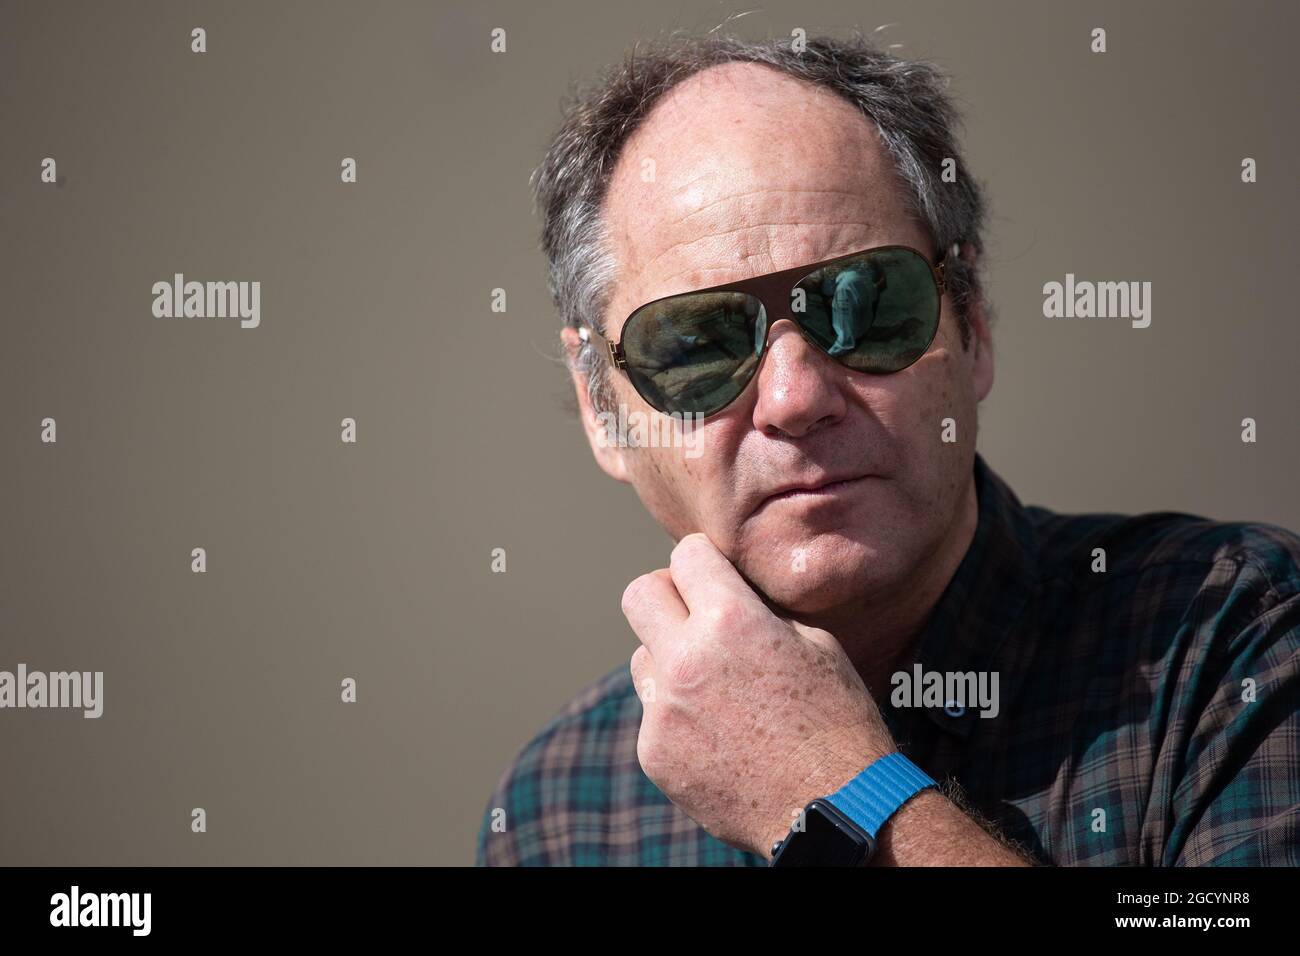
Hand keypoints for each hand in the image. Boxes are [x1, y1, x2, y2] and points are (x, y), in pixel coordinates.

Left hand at [624, 532, 895, 857]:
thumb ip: (759, 610)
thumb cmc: (838, 720)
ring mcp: (664, 711)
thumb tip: (728, 591)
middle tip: (692, 613)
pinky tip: (720, 735)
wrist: (836, 807)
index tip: (712, 575)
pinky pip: (653, 715)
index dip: (702, 561)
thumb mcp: (816, 643)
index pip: (685, 555)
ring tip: (716, 686)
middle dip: (666, 595)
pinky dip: (679, 716)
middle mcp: (686, 659)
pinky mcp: (654, 753)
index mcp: (731, 620)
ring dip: (669, 659)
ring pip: (642, 658)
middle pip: (639, 595)